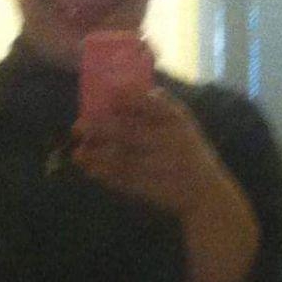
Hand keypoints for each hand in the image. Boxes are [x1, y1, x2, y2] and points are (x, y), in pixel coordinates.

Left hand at [72, 87, 232, 216]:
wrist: (205, 195)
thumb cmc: (191, 154)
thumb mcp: (185, 124)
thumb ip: (162, 105)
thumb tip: (132, 87)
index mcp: (175, 121)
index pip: (149, 103)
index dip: (126, 97)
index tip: (106, 94)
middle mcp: (166, 141)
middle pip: (126, 131)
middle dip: (98, 129)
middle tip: (77, 127)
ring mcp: (156, 166)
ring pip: (118, 157)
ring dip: (95, 155)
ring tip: (78, 154)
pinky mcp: (148, 186)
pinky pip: (121, 179)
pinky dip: (103, 174)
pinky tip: (89, 170)